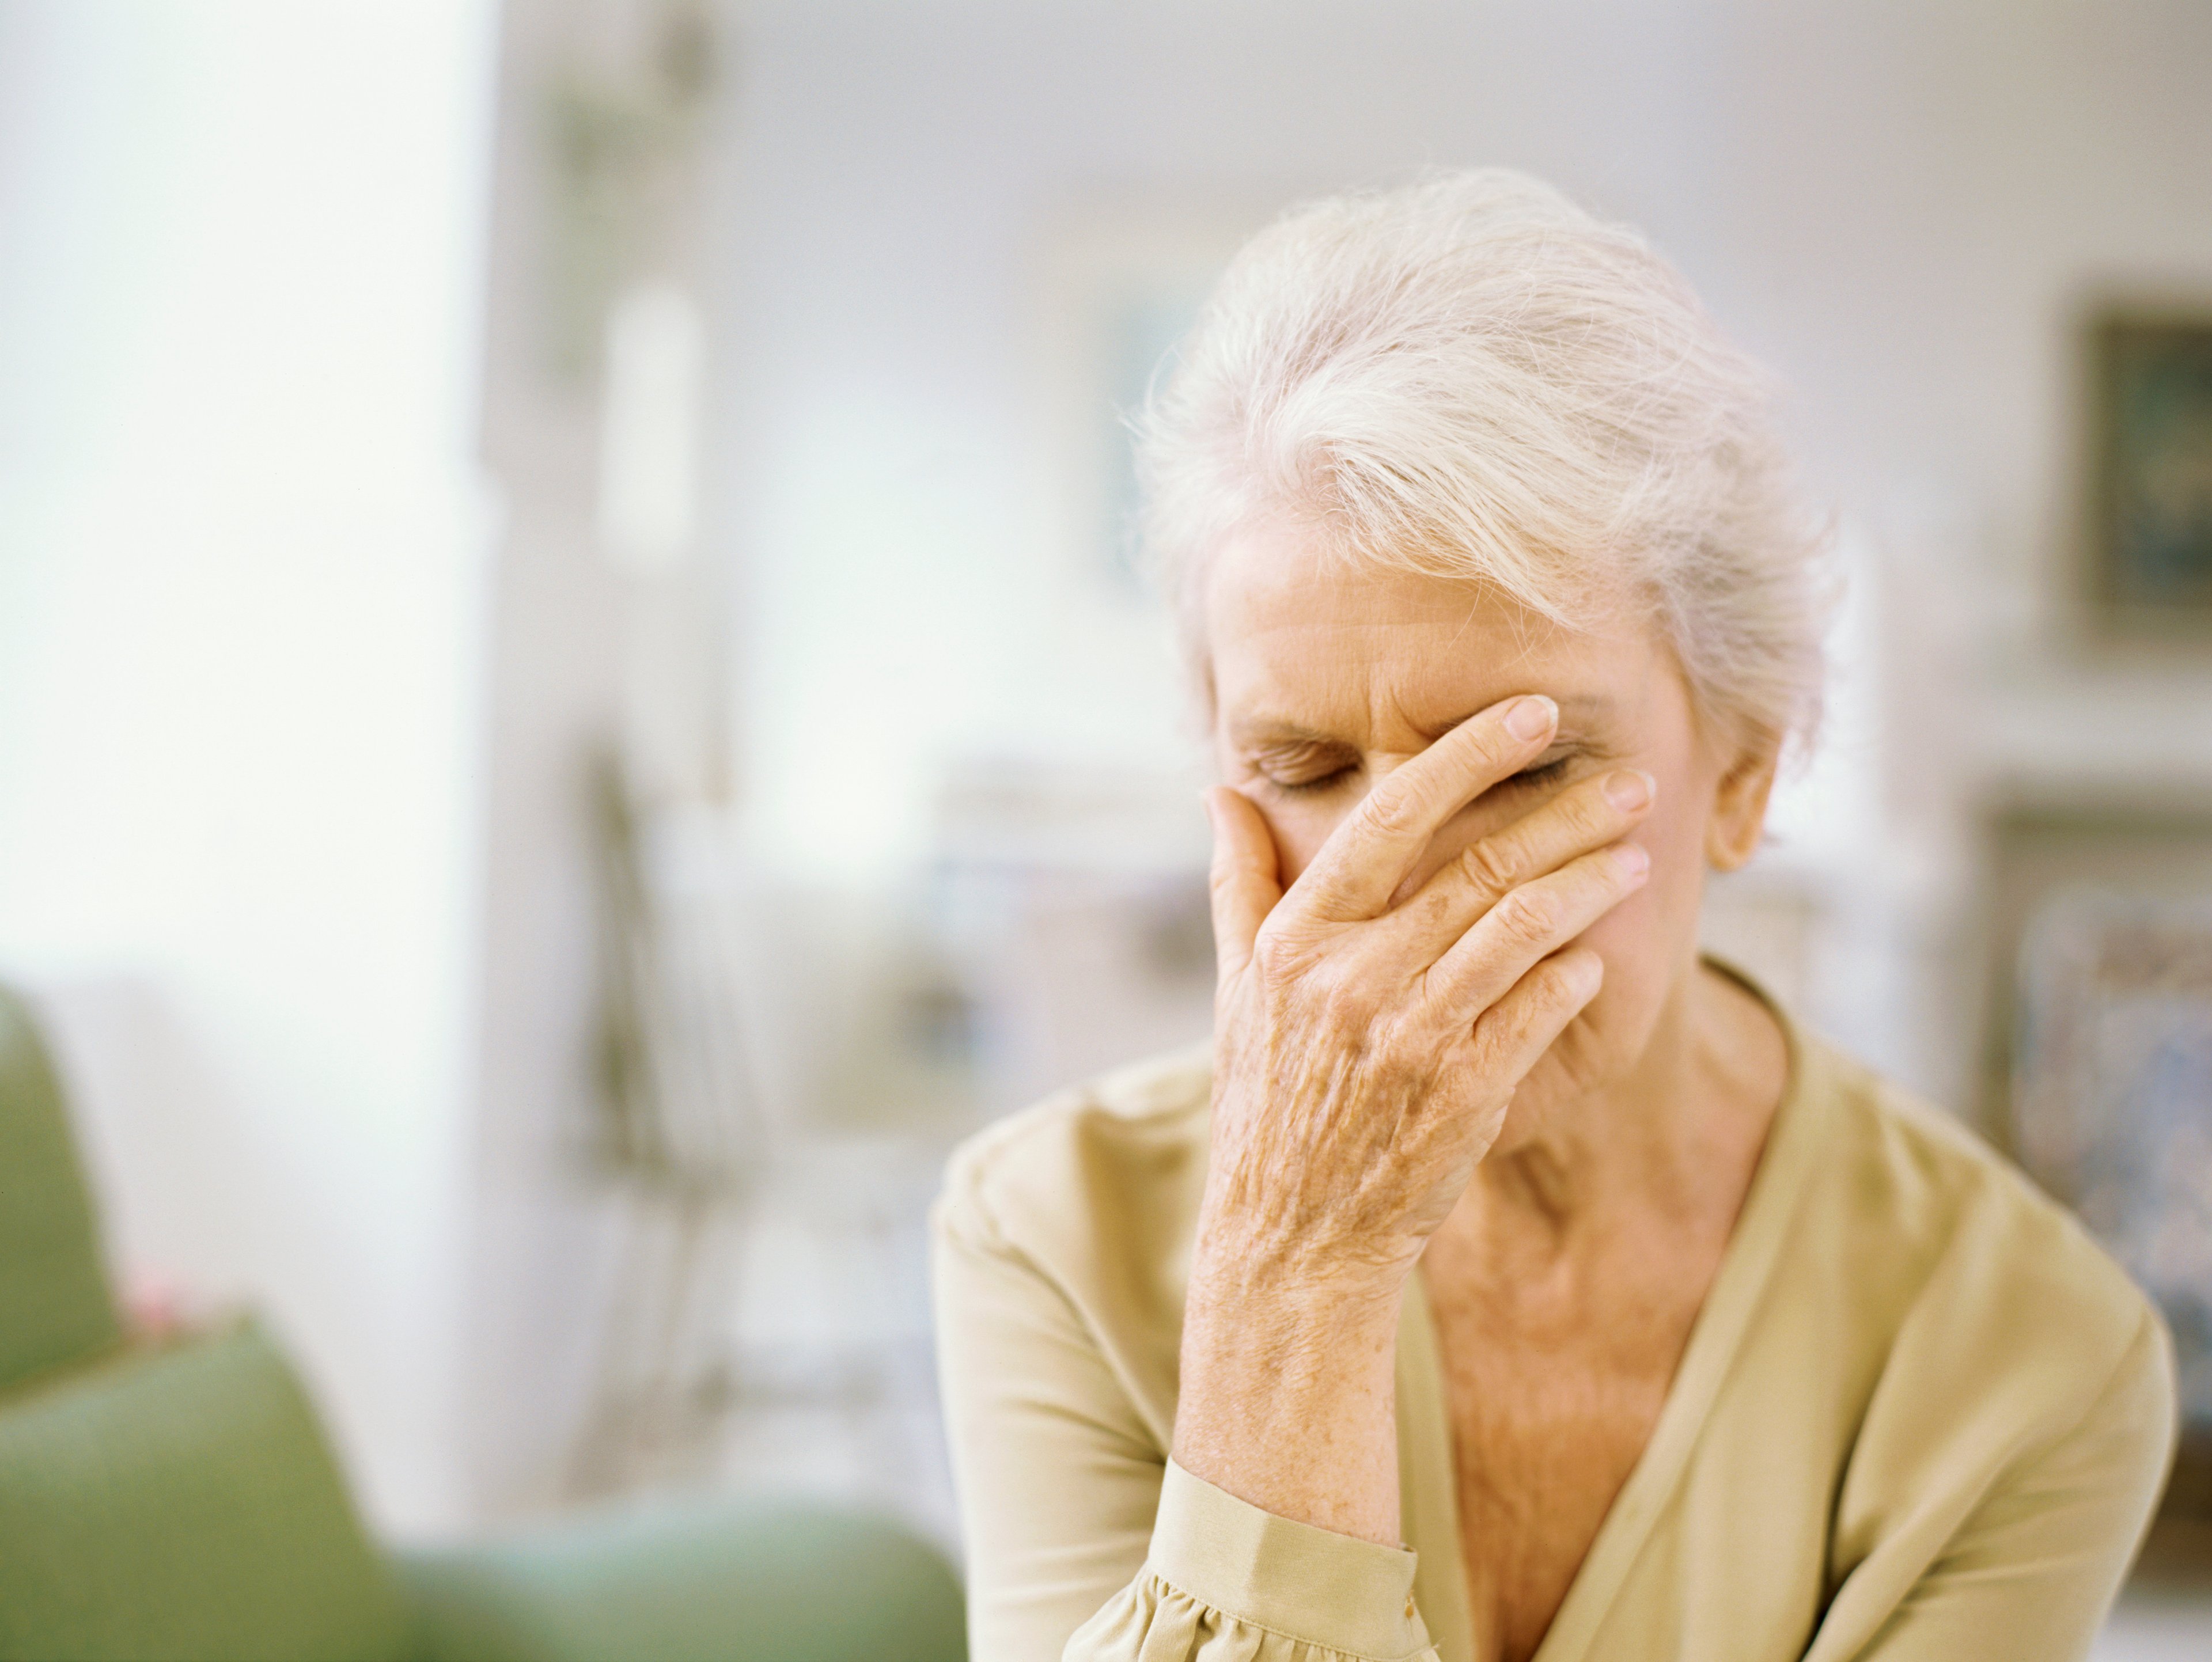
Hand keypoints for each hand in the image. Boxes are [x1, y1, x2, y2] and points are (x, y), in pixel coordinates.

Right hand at [1172, 693, 1654, 1540]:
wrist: (1291, 1241)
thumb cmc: (1266, 1107)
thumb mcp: (1235, 990)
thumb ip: (1237, 883)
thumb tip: (1222, 791)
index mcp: (1296, 939)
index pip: (1392, 813)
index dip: (1469, 754)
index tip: (1531, 713)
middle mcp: (1351, 977)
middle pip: (1479, 862)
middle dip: (1566, 811)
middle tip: (1629, 780)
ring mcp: (1409, 1035)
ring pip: (1523, 927)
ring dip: (1591, 881)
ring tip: (1636, 851)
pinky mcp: (1463, 1092)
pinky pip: (1539, 1009)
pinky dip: (1577, 973)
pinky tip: (1604, 952)